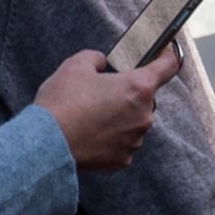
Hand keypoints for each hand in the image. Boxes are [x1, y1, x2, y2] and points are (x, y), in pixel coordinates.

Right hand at [38, 47, 178, 171]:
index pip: (168, 66)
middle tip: (101, 93)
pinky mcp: (122, 159)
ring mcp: (135, 140)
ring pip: (132, 122)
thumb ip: (97, 58)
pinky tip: (90, 135)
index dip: (166, 57)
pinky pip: (121, 143)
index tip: (164, 54)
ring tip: (90, 117)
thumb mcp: (76, 65)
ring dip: (118, 118)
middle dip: (127, 94)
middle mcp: (143, 115)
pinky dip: (110, 139)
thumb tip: (103, 64)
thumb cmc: (62, 102)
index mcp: (138, 88)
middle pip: (144, 98)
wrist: (45, 144)